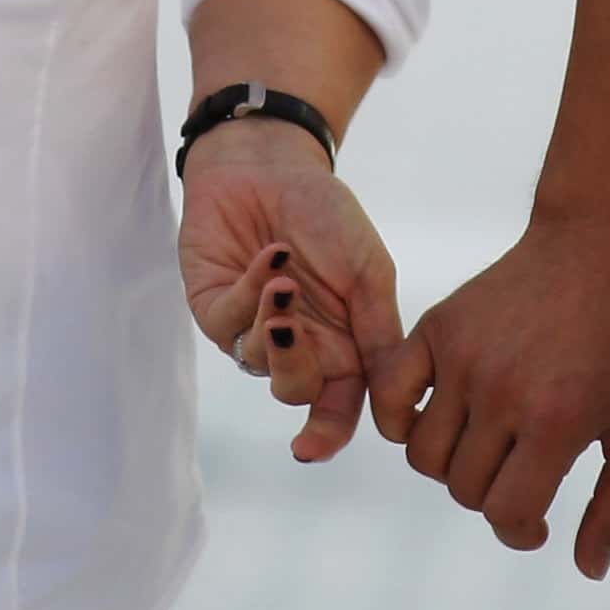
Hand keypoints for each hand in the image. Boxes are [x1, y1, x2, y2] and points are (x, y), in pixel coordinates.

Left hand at [176, 120, 404, 463]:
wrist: (273, 161)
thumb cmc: (327, 213)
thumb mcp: (370, 271)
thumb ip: (380, 337)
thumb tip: (396, 408)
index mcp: (343, 346)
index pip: (338, 408)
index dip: (325, 435)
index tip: (309, 448)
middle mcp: (298, 346)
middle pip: (296, 390)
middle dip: (296, 367)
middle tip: (296, 326)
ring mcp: (253, 329)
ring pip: (258, 362)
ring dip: (272, 323)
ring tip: (285, 276)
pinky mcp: (214, 307)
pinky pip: (227, 325)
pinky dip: (251, 292)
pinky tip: (271, 257)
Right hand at [378, 214, 609, 578]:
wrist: (601, 245)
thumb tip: (588, 569)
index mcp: (555, 421)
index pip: (505, 513)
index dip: (520, 531)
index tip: (536, 521)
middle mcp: (502, 390)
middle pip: (464, 489)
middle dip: (493, 495)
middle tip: (521, 471)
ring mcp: (464, 356)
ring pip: (423, 455)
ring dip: (452, 466)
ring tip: (487, 445)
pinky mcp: (439, 327)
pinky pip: (389, 395)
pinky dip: (398, 420)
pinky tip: (432, 420)